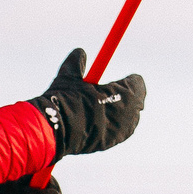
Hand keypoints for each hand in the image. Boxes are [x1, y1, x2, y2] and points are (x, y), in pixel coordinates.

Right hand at [30, 47, 144, 158]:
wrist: (56, 130)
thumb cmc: (65, 100)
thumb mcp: (70, 76)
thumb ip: (77, 62)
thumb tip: (80, 52)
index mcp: (125, 92)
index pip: (136, 83)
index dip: (128, 80)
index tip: (121, 79)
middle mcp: (129, 112)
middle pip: (136, 101)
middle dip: (128, 96)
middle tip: (115, 93)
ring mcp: (122, 129)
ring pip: (129, 118)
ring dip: (121, 112)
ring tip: (106, 108)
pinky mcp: (113, 141)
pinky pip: (119, 131)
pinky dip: (113, 126)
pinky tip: (100, 123)